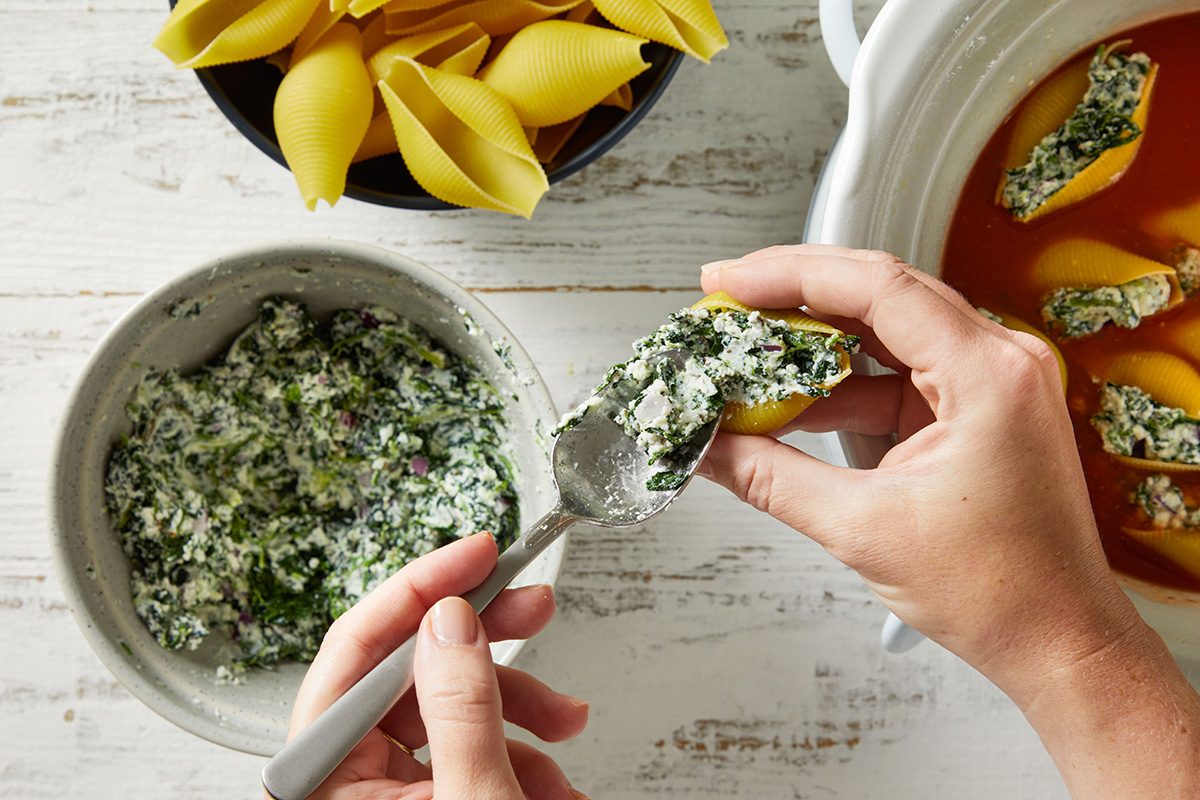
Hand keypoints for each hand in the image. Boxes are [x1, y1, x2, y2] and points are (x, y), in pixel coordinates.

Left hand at [287, 533, 588, 799]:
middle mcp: (343, 778)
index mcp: (324, 777)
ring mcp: (381, 792)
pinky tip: (551, 772)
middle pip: (410, 670)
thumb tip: (453, 619)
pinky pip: (463, 750)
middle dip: (488, 644)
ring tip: (565, 718)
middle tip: (534, 606)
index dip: (422, 587)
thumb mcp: (473, 798)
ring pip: (448, 707)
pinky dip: (515, 751)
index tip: (479, 554)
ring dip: (518, 708)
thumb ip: (462, 709)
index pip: (356, 649)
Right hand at [699, 245, 1199, 797]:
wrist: (1055, 639)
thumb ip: (771, 478)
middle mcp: (999, 362)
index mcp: (988, 376)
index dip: (791, 274)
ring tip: (746, 353)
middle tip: (726, 301)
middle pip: (880, 293)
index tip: (730, 282)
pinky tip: (787, 403)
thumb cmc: (1000, 591)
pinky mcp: (974, 409)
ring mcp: (990, 383)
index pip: (878, 287)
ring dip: (813, 343)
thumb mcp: (863, 529)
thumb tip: (708, 448)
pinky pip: (894, 375)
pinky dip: (839, 384)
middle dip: (794, 295)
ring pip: (884, 332)